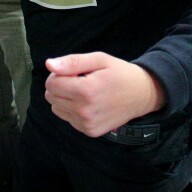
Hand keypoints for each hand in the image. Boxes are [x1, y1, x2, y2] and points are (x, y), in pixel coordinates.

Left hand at [44, 53, 165, 136]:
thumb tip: (49, 65)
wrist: (142, 95)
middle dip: (60, 86)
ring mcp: (87, 124)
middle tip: (80, 80)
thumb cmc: (120, 73)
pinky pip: (68, 119)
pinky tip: (89, 103)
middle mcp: (84, 111)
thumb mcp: (99, 59)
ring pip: (56, 109)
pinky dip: (73, 110)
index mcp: (86, 91)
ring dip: (65, 99)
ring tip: (85, 92)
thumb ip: (73, 62)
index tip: (75, 72)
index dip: (59, 74)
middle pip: (51, 97)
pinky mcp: (90, 131)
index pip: (51, 83)